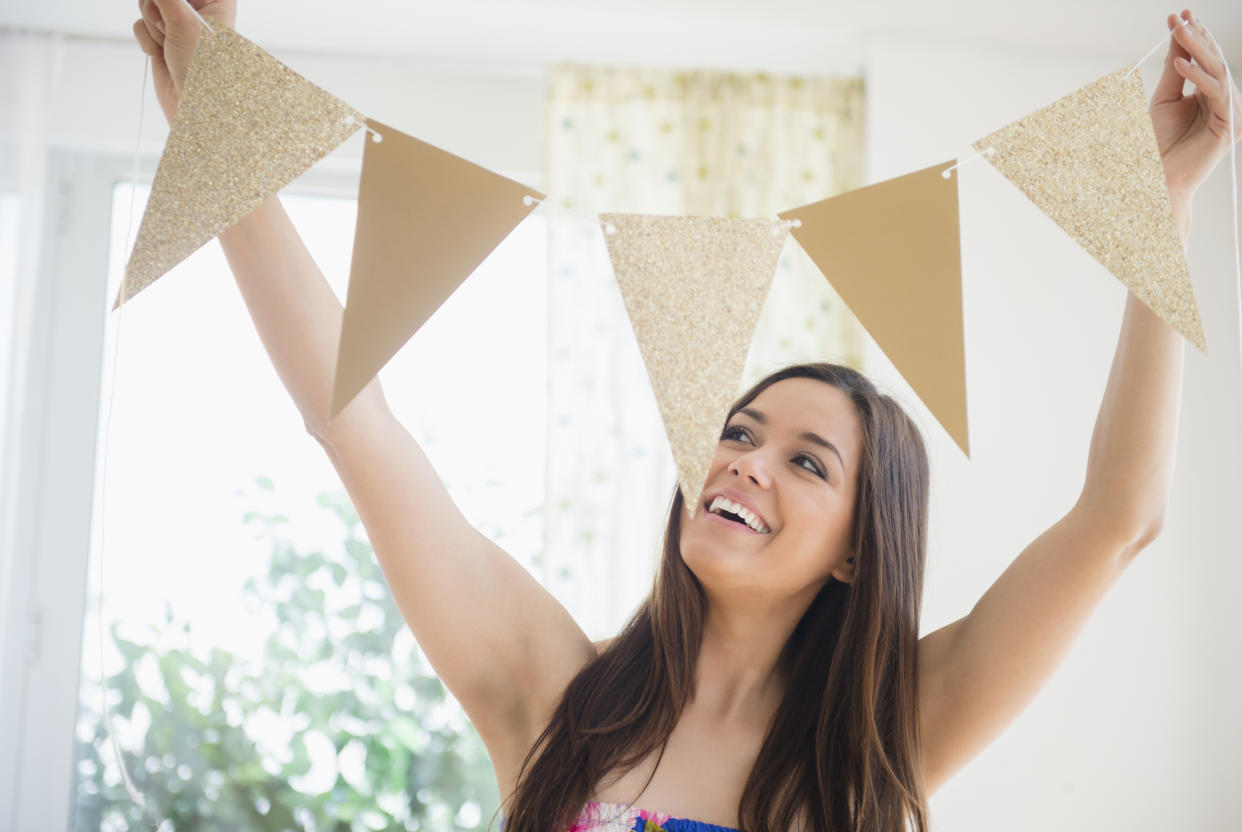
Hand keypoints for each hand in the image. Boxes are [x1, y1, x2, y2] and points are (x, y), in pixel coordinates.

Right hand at [131, 0, 236, 123]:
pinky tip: (162, 54)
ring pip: (147, 4)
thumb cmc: (200, 67)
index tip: (172, 13)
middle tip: (171, 29)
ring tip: (170, 45)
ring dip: (153, 26)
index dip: (173, 1)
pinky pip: (140, 23)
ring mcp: (179, 22)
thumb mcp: (183, 21)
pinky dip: (147, 39)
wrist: (191, 106)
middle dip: (159, 9)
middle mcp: (200, 8)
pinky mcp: (163, 36)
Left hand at [1149, 9, 1241, 208]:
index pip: (1206, 58)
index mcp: (1211, 92)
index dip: (1195, 35)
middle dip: (1197, 37)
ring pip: (1218, 72)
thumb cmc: (1160, 142)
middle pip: (1215, 60)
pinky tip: (1180, 63)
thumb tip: (1178, 35)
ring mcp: (1231, 111)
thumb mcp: (1165, 98)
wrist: (1160, 176)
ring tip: (1179, 32)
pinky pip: (1215, 92)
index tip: (1178, 15)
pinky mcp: (1230, 124)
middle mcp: (1225, 100)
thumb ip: (1175, 70)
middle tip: (1180, 17)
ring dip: (1198, 50)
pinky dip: (1197, 76)